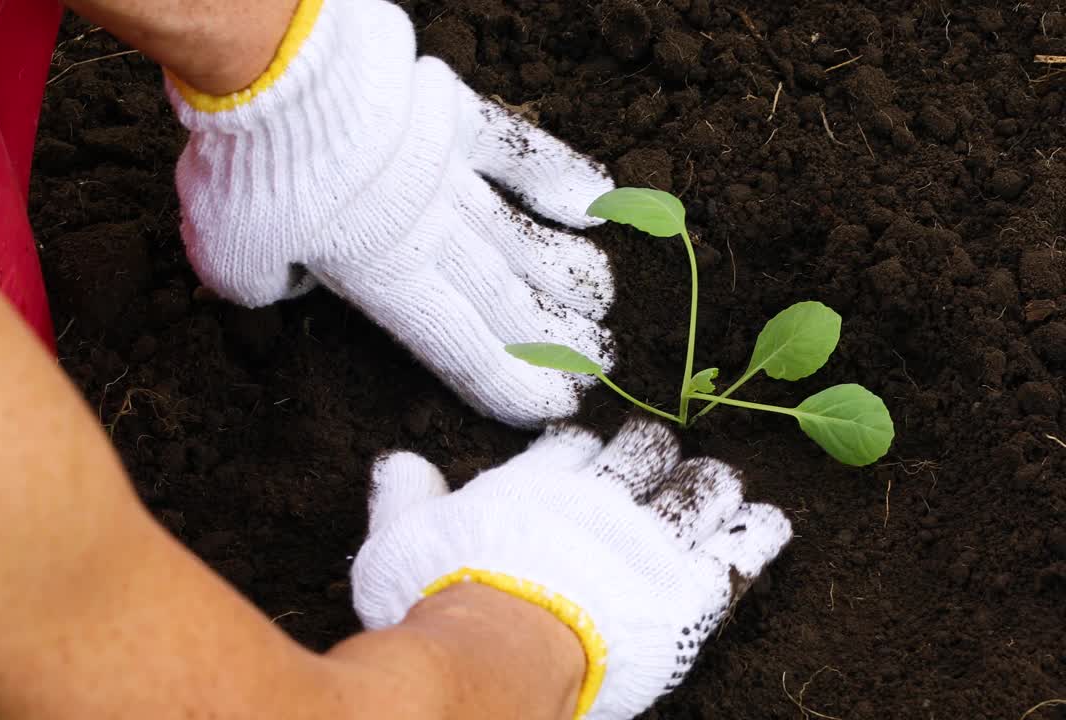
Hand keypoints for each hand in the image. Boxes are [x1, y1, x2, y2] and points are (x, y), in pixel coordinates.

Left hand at [166, 0, 614, 427]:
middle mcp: (429, 235)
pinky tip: (597, 200)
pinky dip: (558, 175)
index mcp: (381, 280)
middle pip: (504, 298)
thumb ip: (270, 284)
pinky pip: (517, 152)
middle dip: (555, 339)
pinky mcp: (454, 116)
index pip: (460, 345)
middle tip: (600, 365)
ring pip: (522, 236)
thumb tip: (294, 275)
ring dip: (567, 272)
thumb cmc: (249, 173)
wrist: (277, 73)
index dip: (510, 383)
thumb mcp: (231, 258)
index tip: (554, 407)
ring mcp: (450, 175)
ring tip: (605, 302)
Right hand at [351, 419, 792, 718]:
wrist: (497, 647)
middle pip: (643, 453)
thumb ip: (403, 498)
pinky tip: (767, 522)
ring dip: (706, 485)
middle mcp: (599, 497)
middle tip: (654, 466)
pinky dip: (757, 531)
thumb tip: (399, 463)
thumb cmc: (442, 597)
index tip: (583, 459)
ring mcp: (651, 539)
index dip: (581, 451)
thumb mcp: (398, 542)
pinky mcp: (690, 588)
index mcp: (537, 484)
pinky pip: (742, 546)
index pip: (571, 447)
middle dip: (650, 453)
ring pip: (698, 488)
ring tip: (712, 486)